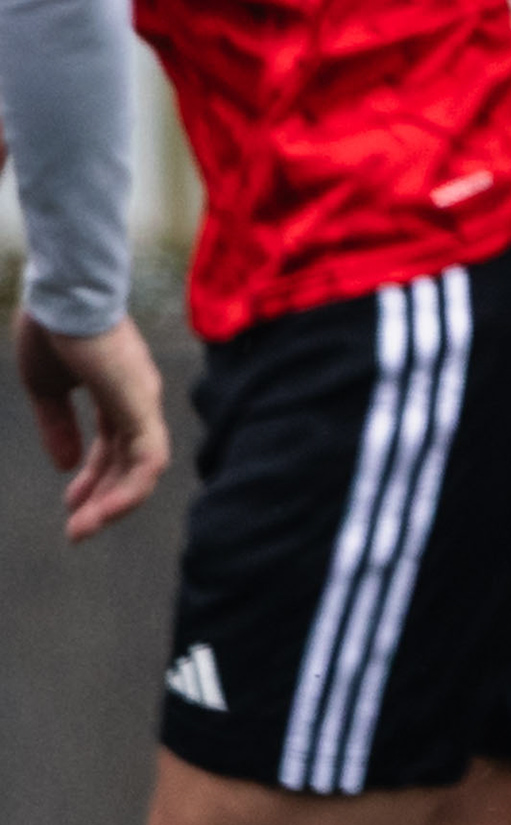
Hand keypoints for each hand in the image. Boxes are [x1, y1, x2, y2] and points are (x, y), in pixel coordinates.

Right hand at [19, 305, 166, 541]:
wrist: (62, 293)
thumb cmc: (55, 327)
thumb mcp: (48, 387)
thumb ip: (58, 425)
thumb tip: (66, 466)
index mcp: (117, 390)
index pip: (114, 445)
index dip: (94, 477)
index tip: (70, 504)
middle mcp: (138, 397)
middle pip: (130, 460)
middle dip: (104, 498)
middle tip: (76, 531)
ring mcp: (143, 400)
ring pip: (144, 467)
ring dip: (115, 504)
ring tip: (82, 530)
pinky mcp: (141, 403)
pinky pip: (148, 459)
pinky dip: (129, 490)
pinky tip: (101, 512)